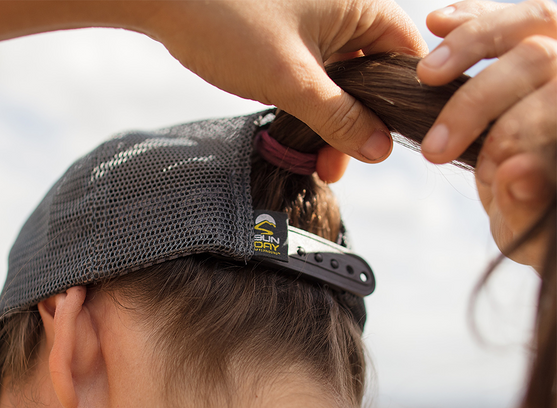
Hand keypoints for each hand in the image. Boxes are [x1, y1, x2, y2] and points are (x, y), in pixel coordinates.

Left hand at [0, 0, 426, 165]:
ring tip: (319, 165)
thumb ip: (340, 118)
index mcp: (359, 8)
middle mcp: (343, 15)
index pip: (406, 58)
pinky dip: (311, 113)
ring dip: (332, 127)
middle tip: (339, 166)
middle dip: (359, 127)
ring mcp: (315, 30)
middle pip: (372, 79)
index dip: (404, 104)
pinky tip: (302, 142)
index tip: (389, 143)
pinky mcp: (290, 43)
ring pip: (341, 87)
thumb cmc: (228, 23)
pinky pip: (315, 83)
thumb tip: (379, 150)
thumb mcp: (292, 81)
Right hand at [417, 0, 556, 267]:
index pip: (553, 105)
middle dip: (474, 104)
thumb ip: (529, 208)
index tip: (486, 174)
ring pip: (531, 20)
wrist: (541, 205)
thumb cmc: (540, 223)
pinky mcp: (543, 45)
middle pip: (538, 57)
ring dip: (470, 45)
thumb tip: (518, 171)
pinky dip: (474, 19)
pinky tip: (439, 23)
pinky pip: (514, 17)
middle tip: (435, 150)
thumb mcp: (533, 233)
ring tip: (428, 74)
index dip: (513, 136)